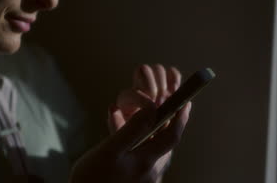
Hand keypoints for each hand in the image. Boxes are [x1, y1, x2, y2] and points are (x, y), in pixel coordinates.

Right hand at [113, 64, 182, 179]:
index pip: (172, 137)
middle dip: (168, 125)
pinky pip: (145, 161)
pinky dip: (143, 146)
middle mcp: (150, 173)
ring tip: (149, 122)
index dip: (180, 118)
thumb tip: (150, 109)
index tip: (185, 102)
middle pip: (166, 145)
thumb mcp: (109, 150)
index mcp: (146, 163)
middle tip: (168, 108)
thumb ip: (132, 129)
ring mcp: (144, 181)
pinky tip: (131, 143)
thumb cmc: (92, 179)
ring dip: (155, 135)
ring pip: (155, 153)